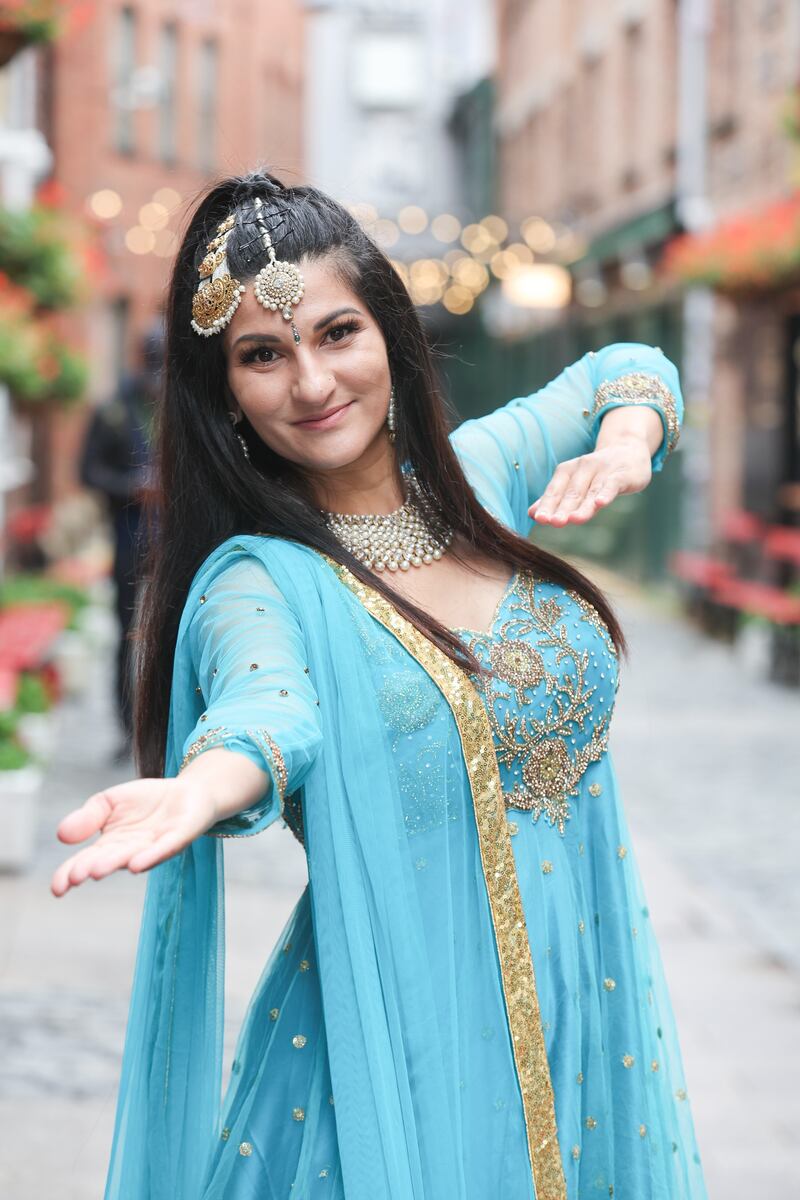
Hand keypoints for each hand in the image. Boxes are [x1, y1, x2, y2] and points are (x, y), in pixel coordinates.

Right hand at [50, 776, 217, 896]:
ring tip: (97, 871)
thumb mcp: (109, 801)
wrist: (188, 791)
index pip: (85, 862)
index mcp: (110, 845)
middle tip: (75, 877)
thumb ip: (88, 816)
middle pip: (107, 862)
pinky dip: (150, 856)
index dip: (70, 874)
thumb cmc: (146, 801)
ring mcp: (154, 847)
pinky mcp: (178, 838)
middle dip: (91, 868)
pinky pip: (164, 849)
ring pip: (132, 857)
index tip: (57, 888)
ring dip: (115, 864)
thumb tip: (61, 836)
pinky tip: (136, 865)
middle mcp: (131, 852)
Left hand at [528, 438, 652, 525]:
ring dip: (582, 506)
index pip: (555, 491)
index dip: (547, 504)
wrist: (629, 451)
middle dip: (562, 508)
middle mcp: (582, 468)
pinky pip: (611, 485)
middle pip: (571, 493)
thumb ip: (555, 499)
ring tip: (573, 520)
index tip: (539, 518)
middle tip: (553, 522)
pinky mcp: (621, 475)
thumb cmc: (596, 474)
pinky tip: (601, 503)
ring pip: (590, 492)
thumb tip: (532, 514)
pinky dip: (605, 494)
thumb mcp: (574, 484)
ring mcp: (602, 471)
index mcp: (567, 471)